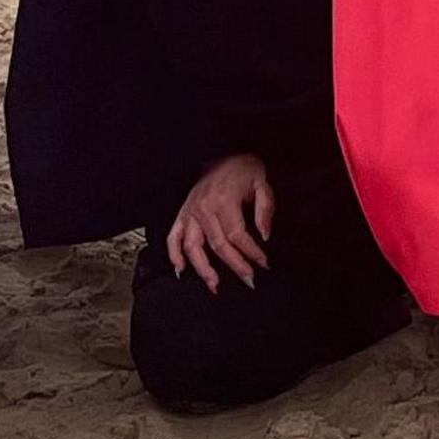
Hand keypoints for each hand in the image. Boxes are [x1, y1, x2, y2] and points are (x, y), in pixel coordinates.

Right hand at [166, 154, 274, 290]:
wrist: (223, 153)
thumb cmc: (243, 168)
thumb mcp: (262, 183)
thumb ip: (265, 209)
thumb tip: (264, 235)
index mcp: (224, 201)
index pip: (238, 235)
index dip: (251, 252)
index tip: (264, 263)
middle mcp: (203, 209)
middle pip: (218, 245)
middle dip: (235, 265)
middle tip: (249, 279)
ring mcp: (190, 212)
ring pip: (193, 247)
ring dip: (203, 269)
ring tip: (215, 285)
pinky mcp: (182, 214)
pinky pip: (172, 238)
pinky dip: (174, 255)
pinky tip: (181, 270)